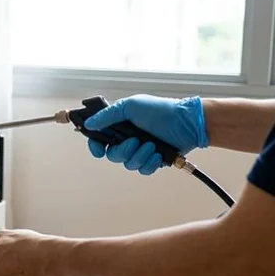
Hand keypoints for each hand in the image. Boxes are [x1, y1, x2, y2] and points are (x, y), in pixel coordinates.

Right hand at [85, 94, 208, 174]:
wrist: (187, 122)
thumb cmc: (160, 110)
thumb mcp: (131, 106)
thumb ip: (107, 115)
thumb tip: (89, 124)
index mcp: (120, 126)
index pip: (100, 140)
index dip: (96, 147)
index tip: (100, 150)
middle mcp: (128, 139)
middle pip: (113, 155)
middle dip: (123, 151)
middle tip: (135, 141)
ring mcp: (140, 150)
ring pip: (128, 164)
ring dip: (139, 156)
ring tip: (152, 145)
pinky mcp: (153, 160)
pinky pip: (143, 170)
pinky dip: (150, 163)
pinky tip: (157, 154)